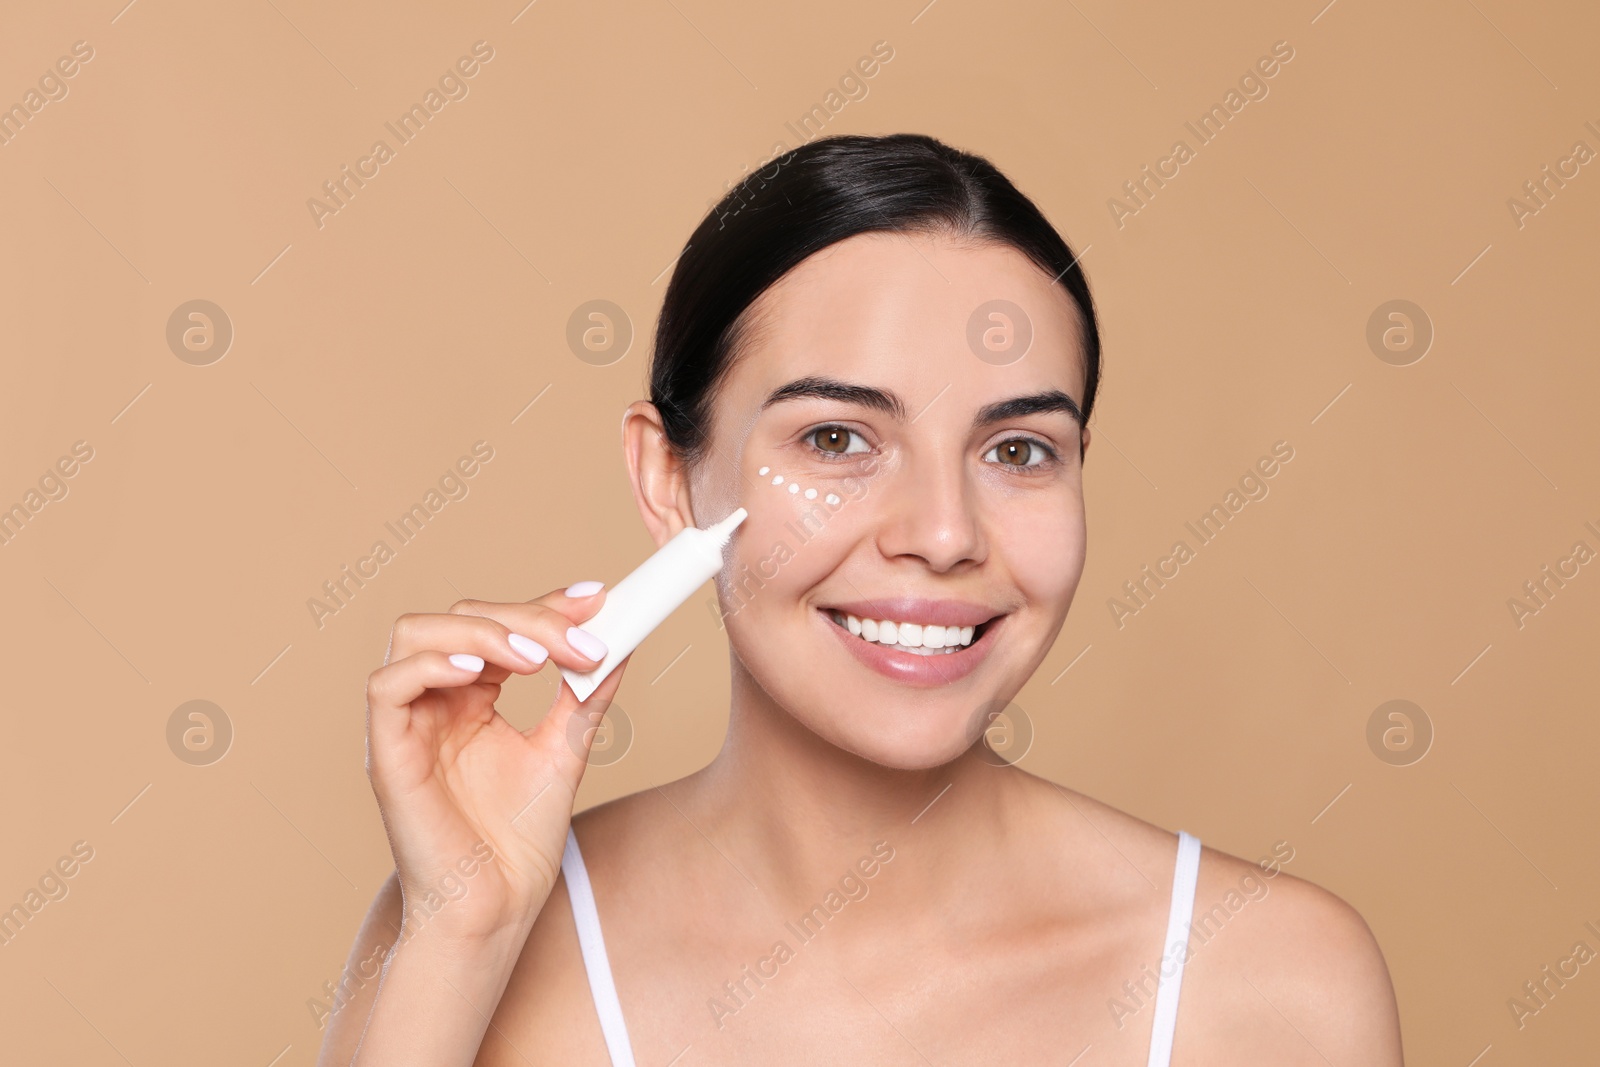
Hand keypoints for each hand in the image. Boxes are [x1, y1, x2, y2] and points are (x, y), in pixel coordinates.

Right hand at [363, 585, 628, 948]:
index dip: (545, 604)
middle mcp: (435, 701)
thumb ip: (584, 697)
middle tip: (582, 639)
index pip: (501, 626)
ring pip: (416, 634)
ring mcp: (407, 723)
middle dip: (527, 617)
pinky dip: (432, 664)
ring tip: (537, 658)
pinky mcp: (386, 752)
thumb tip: (622, 641)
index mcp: (472, 698)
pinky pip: (387, 686)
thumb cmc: (518, 844)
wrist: (496, 908)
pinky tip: (481, 673)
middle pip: (463, 618)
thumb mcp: (565, 751)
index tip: (598, 597)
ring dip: (481, 631)